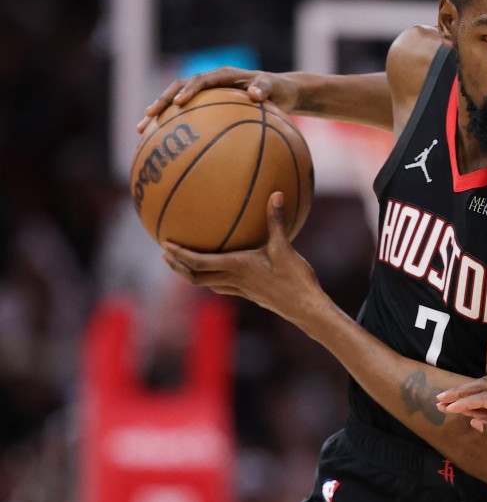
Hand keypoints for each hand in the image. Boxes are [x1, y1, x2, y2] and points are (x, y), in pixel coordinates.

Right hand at [137, 66, 299, 132]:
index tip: (180, 102)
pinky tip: (159, 145)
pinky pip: (185, 116)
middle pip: (178, 88)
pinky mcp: (204, 106)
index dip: (189, 90)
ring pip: (175, 102)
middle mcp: (210, 82)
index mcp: (224, 76)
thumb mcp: (275, 87)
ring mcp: (205, 94)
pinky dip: (171, 127)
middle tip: (150, 115)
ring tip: (141, 130)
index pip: (202, 80)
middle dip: (162, 101)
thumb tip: (255, 95)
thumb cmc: (277, 90)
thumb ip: (265, 88)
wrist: (279, 92)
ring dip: (159, 114)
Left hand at [160, 192, 326, 325]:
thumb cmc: (295, 278)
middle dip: (178, 267)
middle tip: (166, 254)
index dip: (180, 255)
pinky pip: (223, 286)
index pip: (199, 262)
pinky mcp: (250, 295)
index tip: (165, 245)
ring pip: (207, 284)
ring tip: (184, 263)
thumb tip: (276, 194)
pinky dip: (213, 278)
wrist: (306, 308)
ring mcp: (241, 290)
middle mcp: (234, 280)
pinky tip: (221, 271)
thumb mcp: (285, 247)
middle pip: (195, 278)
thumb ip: (276, 220)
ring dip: (192, 275)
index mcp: (237, 267)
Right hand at [436, 380, 486, 470]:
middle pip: (484, 388)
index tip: (446, 408)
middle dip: (461, 393)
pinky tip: (465, 410)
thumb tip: (474, 421)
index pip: (485, 397)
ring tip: (446, 403)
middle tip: (440, 399)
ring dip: (468, 397)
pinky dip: (480, 405)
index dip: (464, 402)